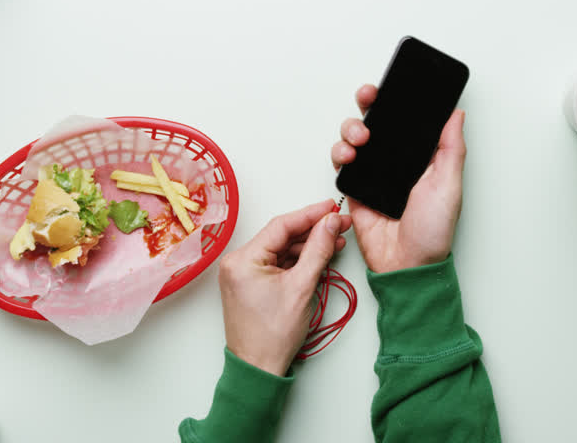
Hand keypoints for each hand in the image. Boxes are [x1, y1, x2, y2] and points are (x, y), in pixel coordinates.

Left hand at [218, 199, 352, 375]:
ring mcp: (242, 273)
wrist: (259, 368)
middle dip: (312, 230)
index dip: (311, 214)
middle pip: (281, 236)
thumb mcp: (302, 287)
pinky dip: (297, 260)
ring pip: (280, 249)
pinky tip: (317, 256)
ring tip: (334, 241)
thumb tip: (330, 223)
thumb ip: (318, 249)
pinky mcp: (250, 283)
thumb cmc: (273, 336)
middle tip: (339, 224)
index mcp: (243, 260)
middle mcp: (238, 262)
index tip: (331, 208)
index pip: (281, 225)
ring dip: (307, 246)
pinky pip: (276, 263)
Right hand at [331, 84, 466, 273]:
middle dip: (368, 105)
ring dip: (352, 129)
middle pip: (375, 121)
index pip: (405, 120)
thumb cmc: (433, 232)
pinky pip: (342, 163)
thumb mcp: (450, 184)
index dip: (395, 101)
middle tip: (369, 101)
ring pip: (354, 137)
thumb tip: (456, 113)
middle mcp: (395, 162)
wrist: (407, 265)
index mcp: (421, 157)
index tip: (389, 87)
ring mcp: (373, 174)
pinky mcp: (355, 189)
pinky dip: (341, 153)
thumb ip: (451, 147)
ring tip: (360, 139)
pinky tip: (349, 156)